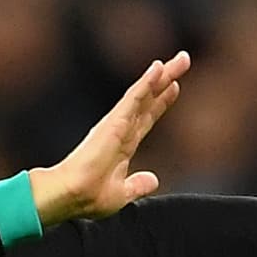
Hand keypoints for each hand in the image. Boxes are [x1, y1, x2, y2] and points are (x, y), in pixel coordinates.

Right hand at [29, 51, 190, 224]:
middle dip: (166, 81)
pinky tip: (158, 69)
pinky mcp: (114, 122)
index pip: (146, 118)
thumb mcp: (122, 194)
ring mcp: (117, 124)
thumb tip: (153, 180)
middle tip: (183, 59)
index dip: (160, 102)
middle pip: (149, 100)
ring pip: (144, 94)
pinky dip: (146, 83)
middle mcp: (121, 131)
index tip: (175, 87)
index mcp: (123, 146)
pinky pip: (134, 98)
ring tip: (180, 59)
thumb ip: (137, 185)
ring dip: (161, 76)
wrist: (73, 196)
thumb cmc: (89, 197)